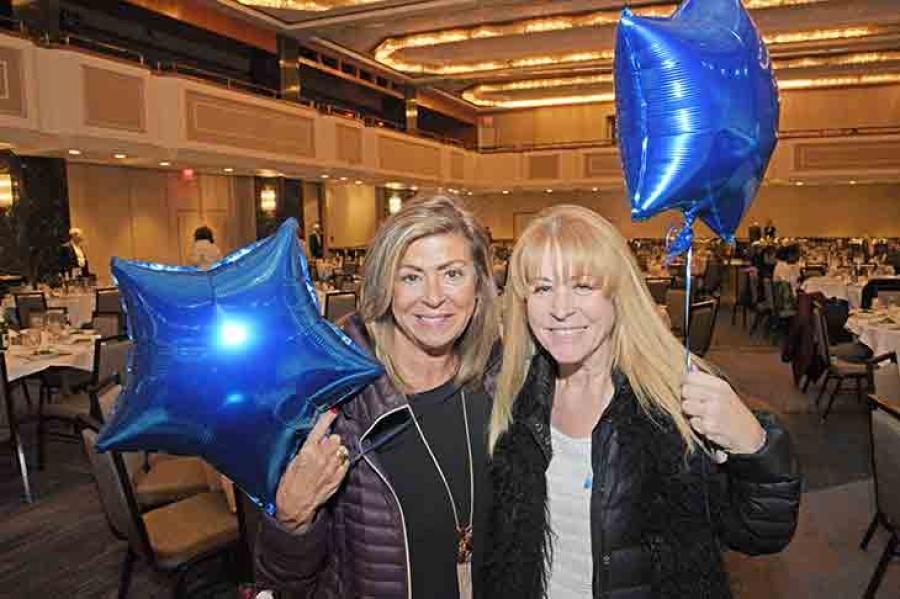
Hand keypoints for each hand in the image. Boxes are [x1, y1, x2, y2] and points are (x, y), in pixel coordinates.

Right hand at [275, 408, 349, 530]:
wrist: (295, 506)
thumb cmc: (289, 485)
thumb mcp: (293, 462)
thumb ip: (308, 449)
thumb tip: (319, 439)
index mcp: (308, 452)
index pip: (321, 429)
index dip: (328, 418)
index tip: (334, 410)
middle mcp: (322, 458)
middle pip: (335, 438)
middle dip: (331, 440)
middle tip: (324, 446)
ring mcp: (332, 468)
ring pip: (342, 449)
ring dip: (337, 450)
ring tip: (329, 457)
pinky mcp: (338, 478)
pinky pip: (346, 462)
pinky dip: (341, 462)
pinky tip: (333, 466)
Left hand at [681, 370, 765, 454]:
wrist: (749, 433)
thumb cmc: (734, 412)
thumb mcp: (725, 392)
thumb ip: (706, 380)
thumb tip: (691, 366)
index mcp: (720, 385)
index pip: (691, 376)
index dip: (685, 382)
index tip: (688, 387)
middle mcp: (717, 396)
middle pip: (685, 390)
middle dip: (688, 398)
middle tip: (697, 404)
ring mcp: (712, 411)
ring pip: (685, 406)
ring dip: (691, 412)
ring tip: (704, 415)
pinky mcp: (709, 426)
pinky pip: (692, 422)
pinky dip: (698, 425)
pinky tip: (709, 425)